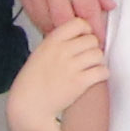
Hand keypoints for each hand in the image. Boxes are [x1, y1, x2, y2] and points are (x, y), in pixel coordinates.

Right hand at [5, 0, 115, 33]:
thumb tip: (108, 6)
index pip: (86, 8)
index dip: (95, 29)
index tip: (102, 42)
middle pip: (63, 20)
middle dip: (77, 37)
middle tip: (87, 45)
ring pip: (45, 21)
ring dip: (60, 34)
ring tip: (72, 40)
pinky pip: (33, 14)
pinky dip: (44, 24)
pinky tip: (54, 28)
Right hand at [8, 16, 110, 130]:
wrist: (28, 107)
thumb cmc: (31, 83)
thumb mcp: (40, 53)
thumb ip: (57, 43)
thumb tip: (76, 36)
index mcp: (51, 42)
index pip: (78, 23)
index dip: (85, 30)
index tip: (84, 37)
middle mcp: (62, 51)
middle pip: (92, 40)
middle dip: (92, 48)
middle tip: (87, 57)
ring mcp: (71, 67)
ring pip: (98, 54)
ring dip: (97, 61)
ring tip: (90, 67)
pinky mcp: (79, 82)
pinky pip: (102, 71)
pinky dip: (102, 74)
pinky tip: (95, 77)